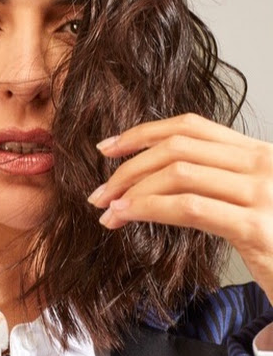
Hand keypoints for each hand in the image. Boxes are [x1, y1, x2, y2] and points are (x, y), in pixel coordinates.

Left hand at [87, 113, 272, 302]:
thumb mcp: (252, 200)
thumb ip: (217, 180)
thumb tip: (159, 177)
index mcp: (257, 153)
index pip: (189, 127)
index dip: (143, 133)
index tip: (108, 147)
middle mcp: (263, 164)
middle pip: (176, 148)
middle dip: (128, 167)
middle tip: (99, 191)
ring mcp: (263, 193)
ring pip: (177, 174)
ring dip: (131, 190)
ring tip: (106, 209)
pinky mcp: (258, 228)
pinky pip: (189, 208)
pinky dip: (148, 209)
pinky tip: (124, 216)